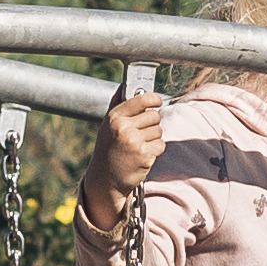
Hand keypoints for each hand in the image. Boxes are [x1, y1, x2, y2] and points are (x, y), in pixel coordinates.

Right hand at [95, 81, 170, 201]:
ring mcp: (134, 141)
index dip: (154, 99)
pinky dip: (155, 150)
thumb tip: (124, 86)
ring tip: (138, 146)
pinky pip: (160, 144)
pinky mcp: (144, 154)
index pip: (142, 99)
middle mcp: (123, 127)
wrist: (106, 179)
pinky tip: (143, 155)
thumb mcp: (107, 126)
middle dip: (152, 124)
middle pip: (154, 115)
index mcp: (114, 117)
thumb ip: (117, 105)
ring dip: (153, 138)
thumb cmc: (108, 150)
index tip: (157, 101)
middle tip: (141, 134)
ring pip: (159, 130)